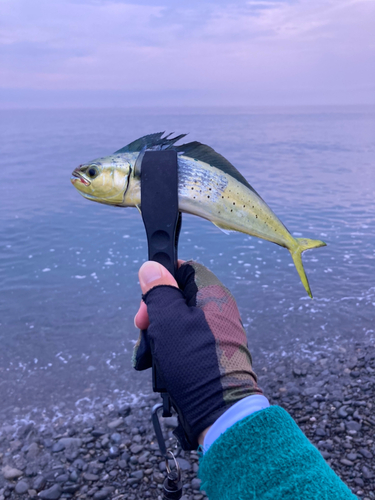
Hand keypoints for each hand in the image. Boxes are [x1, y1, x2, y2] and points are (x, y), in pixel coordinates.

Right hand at [133, 260, 262, 448]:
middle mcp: (217, 309)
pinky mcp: (210, 352)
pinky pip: (184, 340)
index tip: (148, 300)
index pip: (185, 269)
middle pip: (177, 296)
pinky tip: (159, 363)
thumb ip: (159, 291)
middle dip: (155, 312)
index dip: (162, 280)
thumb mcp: (168, 321)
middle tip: (144, 328)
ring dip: (158, 333)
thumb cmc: (195, 363)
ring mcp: (215, 332)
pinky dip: (169, 348)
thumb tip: (151, 267)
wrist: (219, 412)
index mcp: (213, 294)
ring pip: (177, 320)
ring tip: (150, 353)